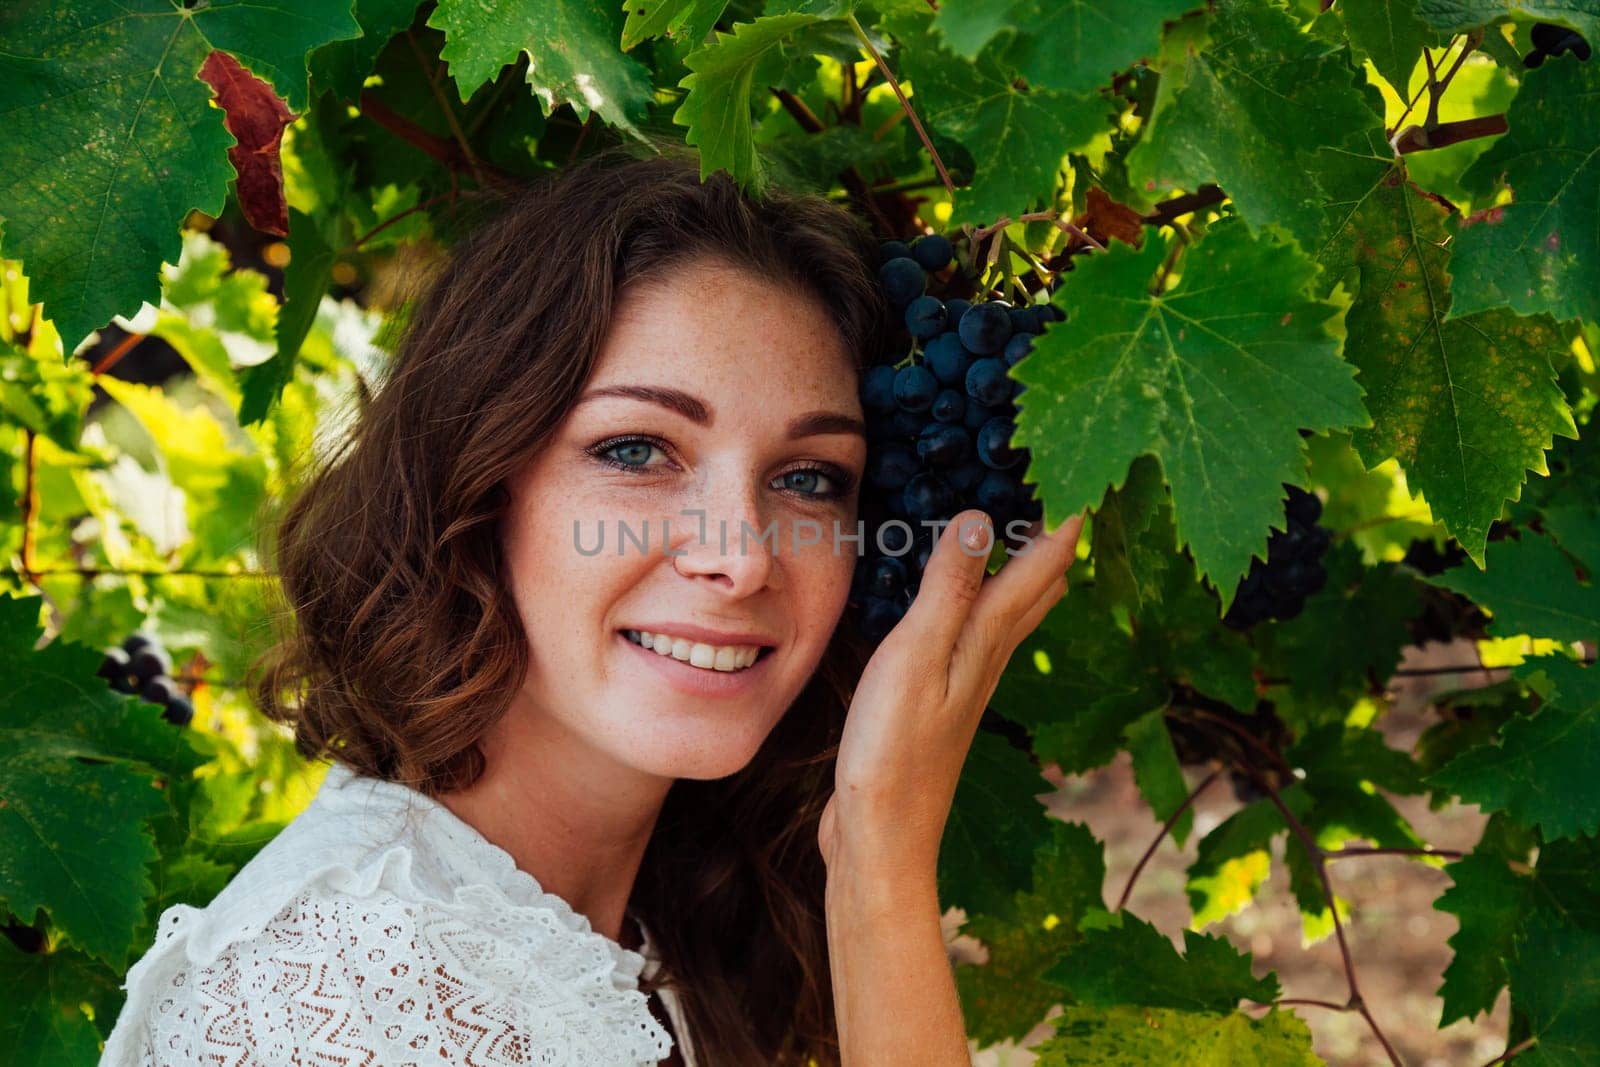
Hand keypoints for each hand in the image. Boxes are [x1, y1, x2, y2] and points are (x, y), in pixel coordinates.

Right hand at [817, 507, 1085, 875]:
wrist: (881, 833)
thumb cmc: (894, 750)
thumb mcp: (916, 657)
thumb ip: (948, 589)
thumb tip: (982, 517)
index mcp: (989, 638)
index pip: (1044, 562)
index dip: (1067, 513)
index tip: (1084, 464)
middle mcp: (990, 655)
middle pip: (1042, 585)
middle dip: (1057, 535)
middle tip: (1063, 486)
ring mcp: (969, 679)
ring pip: (1015, 610)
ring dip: (1027, 566)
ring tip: (1027, 526)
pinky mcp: (943, 697)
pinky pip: (979, 630)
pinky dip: (985, 598)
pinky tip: (964, 597)